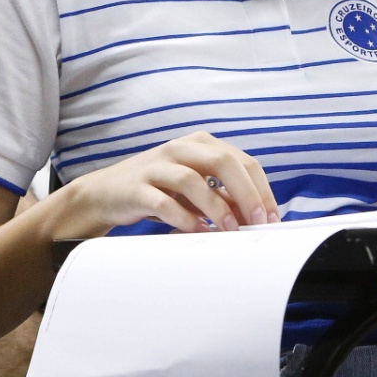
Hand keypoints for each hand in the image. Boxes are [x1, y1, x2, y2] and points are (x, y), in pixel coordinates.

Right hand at [53, 133, 279, 236]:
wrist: (105, 193)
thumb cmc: (157, 190)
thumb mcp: (195, 190)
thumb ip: (223, 196)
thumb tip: (256, 216)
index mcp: (199, 144)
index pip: (242, 161)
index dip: (261, 189)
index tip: (271, 217)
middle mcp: (179, 148)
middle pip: (222, 162)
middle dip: (245, 193)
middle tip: (257, 221)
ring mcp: (156, 165)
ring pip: (193, 179)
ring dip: (216, 207)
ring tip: (228, 230)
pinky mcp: (137, 187)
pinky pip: (164, 202)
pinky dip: (185, 219)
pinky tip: (197, 232)